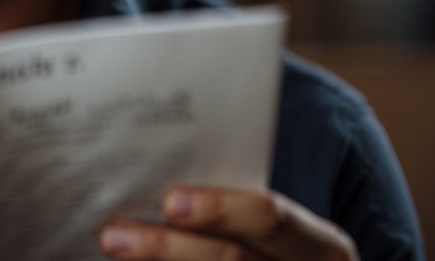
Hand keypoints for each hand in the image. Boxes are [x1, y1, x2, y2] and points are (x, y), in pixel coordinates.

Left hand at [99, 185, 357, 260]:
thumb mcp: (277, 231)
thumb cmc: (273, 247)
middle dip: (168, 248)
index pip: (272, 219)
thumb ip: (232, 208)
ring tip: (113, 247)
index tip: (170, 202)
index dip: (222, 209)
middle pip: (232, 259)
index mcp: (320, 245)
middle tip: (114, 234)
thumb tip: (155, 181)